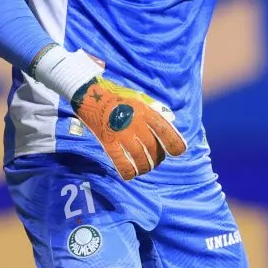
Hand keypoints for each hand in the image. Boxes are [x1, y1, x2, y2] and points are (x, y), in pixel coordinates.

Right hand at [71, 77, 187, 179]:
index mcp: (146, 112)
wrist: (90, 94)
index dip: (175, 145)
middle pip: (154, 149)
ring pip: (140, 158)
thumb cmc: (118, 96)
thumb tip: (171, 121)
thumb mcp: (140, 98)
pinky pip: (121, 163)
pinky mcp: (108, 141)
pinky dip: (128, 171)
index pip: (166, 131)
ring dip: (145, 167)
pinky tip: (130, 174)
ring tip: (144, 168)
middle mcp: (137, 124)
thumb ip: (155, 109)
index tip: (177, 152)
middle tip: (155, 160)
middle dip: (157, 158)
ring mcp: (122, 134)